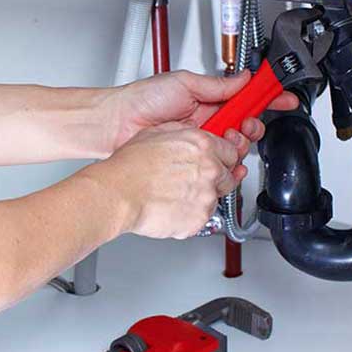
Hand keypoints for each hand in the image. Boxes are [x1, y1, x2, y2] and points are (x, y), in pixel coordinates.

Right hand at [86, 121, 246, 239]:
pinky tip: (172, 205)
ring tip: (175, 193)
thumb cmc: (129, 166)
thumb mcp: (155, 133)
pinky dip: (190, 214)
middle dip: (215, 177)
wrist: (118, 194)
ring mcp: (207, 196)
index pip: (233, 150)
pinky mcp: (200, 219)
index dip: (223, 156)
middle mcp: (210, 169)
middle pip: (230, 175)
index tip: (218, 160)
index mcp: (202, 145)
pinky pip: (202, 217)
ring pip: (216, 197)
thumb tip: (190, 132)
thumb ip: (182, 132)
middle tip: (192, 179)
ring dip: (202, 196)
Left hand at [107, 69, 298, 150]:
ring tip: (225, 137)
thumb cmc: (142, 99)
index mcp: (208, 98)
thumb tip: (244, 77)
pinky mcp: (194, 158)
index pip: (245, 97)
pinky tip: (224, 158)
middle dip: (253, 125)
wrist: (117, 124)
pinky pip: (219, 163)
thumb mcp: (184, 83)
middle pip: (247, 125)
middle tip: (244, 124)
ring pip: (236, 146)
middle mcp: (208, 120)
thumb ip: (217, 84)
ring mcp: (201, 140)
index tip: (283, 97)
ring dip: (238, 143)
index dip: (267, 97)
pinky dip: (228, 162)